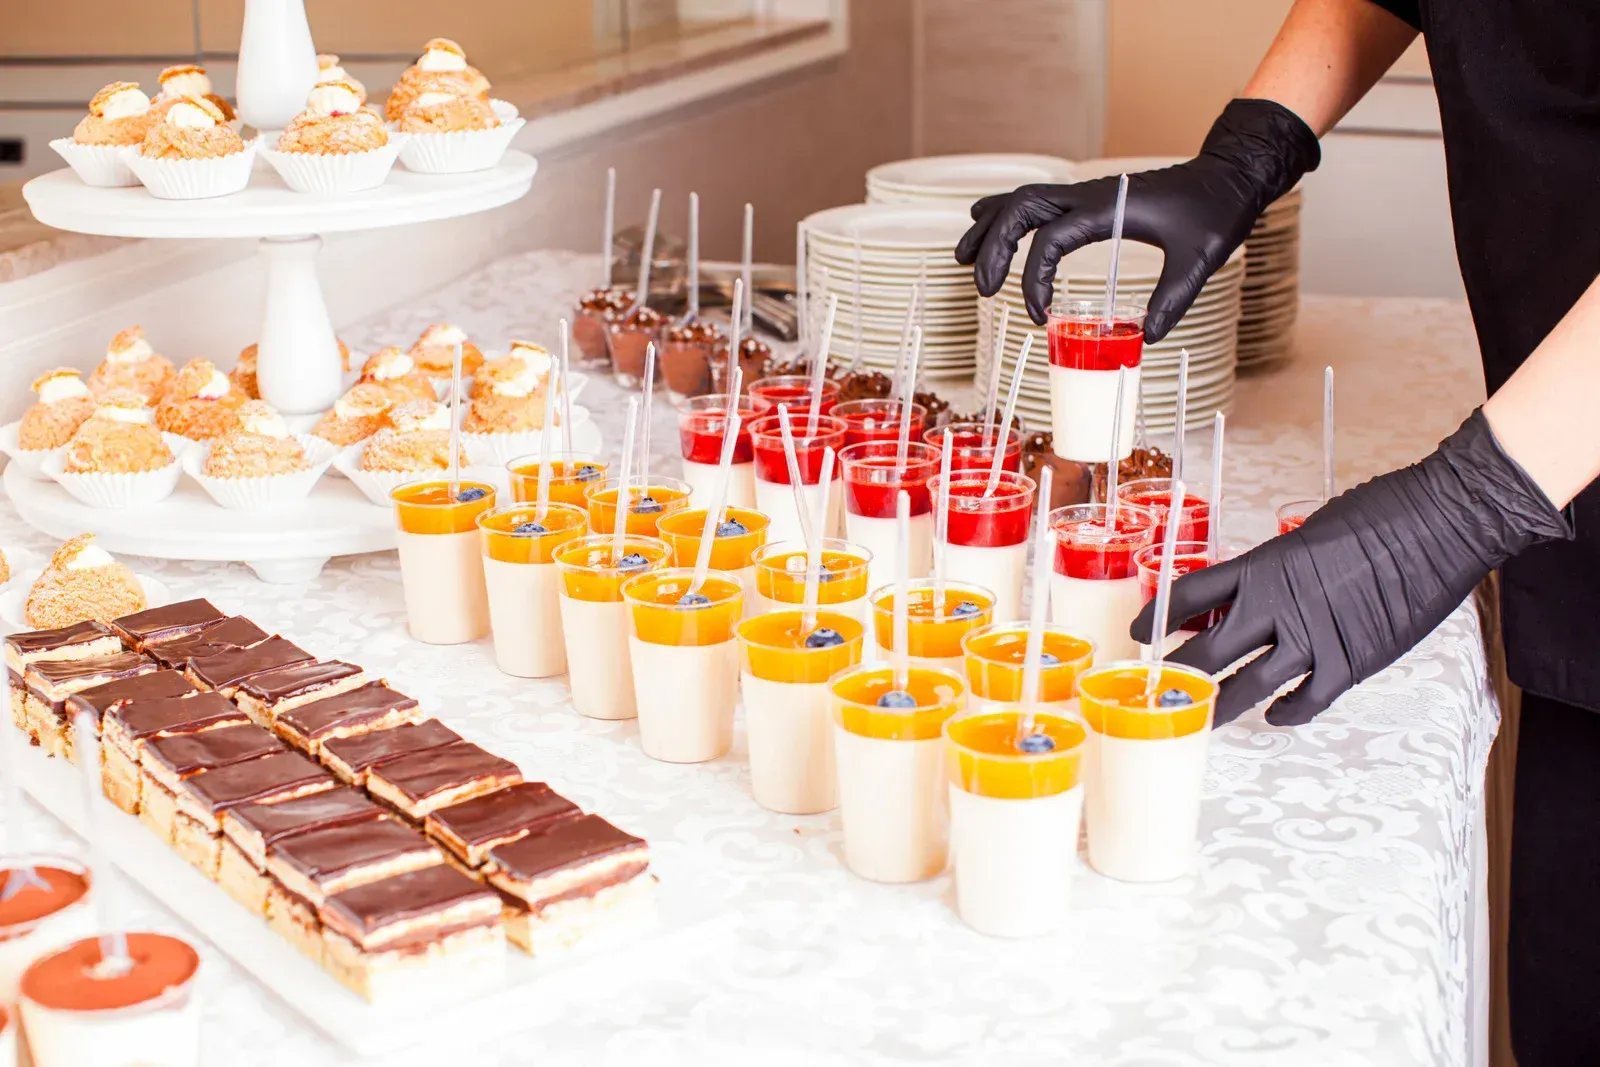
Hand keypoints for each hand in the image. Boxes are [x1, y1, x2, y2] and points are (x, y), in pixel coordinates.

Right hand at [954, 99, 1320, 339]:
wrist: (1230, 176)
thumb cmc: (1216, 211)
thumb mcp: (1199, 258)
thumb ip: (1172, 298)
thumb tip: (1145, 339)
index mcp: (1108, 208)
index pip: (1050, 239)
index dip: (1034, 279)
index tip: (1039, 316)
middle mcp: (1088, 194)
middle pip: (1020, 209)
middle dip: (993, 248)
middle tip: (982, 289)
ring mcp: (1086, 193)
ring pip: (1021, 199)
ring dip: (989, 227)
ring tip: (962, 257)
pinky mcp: (1089, 198)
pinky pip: (1036, 199)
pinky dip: (1007, 213)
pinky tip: (990, 225)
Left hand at [1131, 410, 1568, 725]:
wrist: (1441, 523)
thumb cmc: (1381, 514)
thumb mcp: (1310, 532)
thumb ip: (1278, 566)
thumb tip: (1257, 587)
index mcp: (1262, 566)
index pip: (1189, 596)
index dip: (1156, 617)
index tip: (1139, 631)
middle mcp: (1276, 607)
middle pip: (1206, 653)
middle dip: (1178, 675)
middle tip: (1160, 689)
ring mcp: (1312, 639)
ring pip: (1246, 688)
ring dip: (1220, 706)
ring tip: (1201, 718)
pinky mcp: (1350, 664)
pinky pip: (1305, 702)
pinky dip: (1285, 713)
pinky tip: (1274, 716)